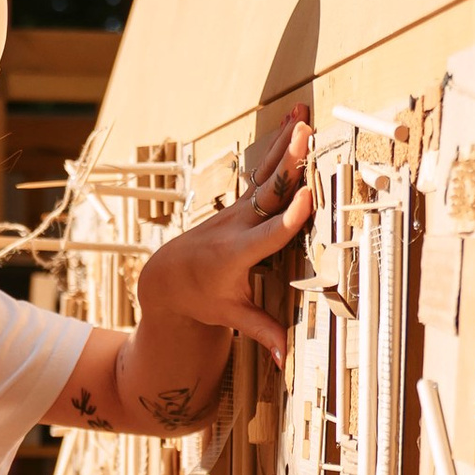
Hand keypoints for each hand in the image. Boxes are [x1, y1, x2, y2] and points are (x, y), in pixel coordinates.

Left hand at [131, 111, 311, 367]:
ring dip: (285, 144)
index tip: (306, 197)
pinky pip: (263, 171)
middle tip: (306, 136)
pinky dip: (279, 146)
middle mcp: (237, 225)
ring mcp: (237, 209)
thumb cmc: (200, 299)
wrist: (167, 275)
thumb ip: (260, 331)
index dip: (288, 218)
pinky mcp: (240, 201)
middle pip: (267, 192)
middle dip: (287, 164)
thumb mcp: (228, 316)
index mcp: (236, 255)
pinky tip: (294, 122)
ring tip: (303, 115)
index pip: (268, 235)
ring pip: (266, 173)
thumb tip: (284, 359)